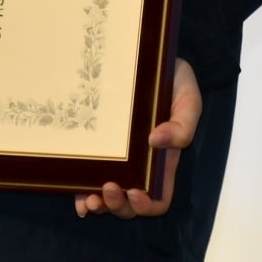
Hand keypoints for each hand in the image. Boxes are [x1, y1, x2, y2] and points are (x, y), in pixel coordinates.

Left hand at [75, 59, 199, 217]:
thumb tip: (156, 141)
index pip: (157, 199)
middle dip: (117, 205)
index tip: (135, 191)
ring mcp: (117, 157)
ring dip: (97, 203)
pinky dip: (80, 190)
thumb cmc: (174, 80)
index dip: (146, 204)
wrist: (151, 56)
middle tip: (107, 188)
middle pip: (128, 204)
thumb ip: (182, 125)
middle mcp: (139, 165)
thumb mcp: (188, 100)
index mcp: (163, 161)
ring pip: (106, 195)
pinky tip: (74, 190)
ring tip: (88, 200)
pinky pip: (87, 174)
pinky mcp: (98, 144)